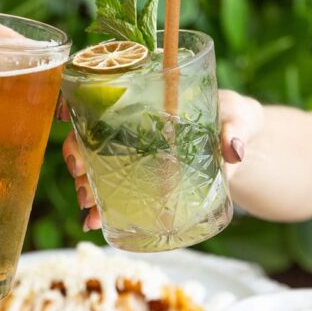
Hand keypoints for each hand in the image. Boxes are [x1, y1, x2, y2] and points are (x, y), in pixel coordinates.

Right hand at [60, 89, 264, 229]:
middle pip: (87, 131)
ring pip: (92, 163)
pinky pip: (112, 189)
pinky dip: (101, 207)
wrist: (246, 146)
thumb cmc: (237, 117)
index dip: (74, 100)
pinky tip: (95, 222)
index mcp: (148, 94)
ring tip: (89, 206)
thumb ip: (236, 128)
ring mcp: (133, 151)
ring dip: (84, 184)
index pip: (99, 88)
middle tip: (81, 173)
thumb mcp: (239, 115)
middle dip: (76, 153)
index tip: (65, 115)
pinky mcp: (142, 177)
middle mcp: (131, 122)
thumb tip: (233, 150)